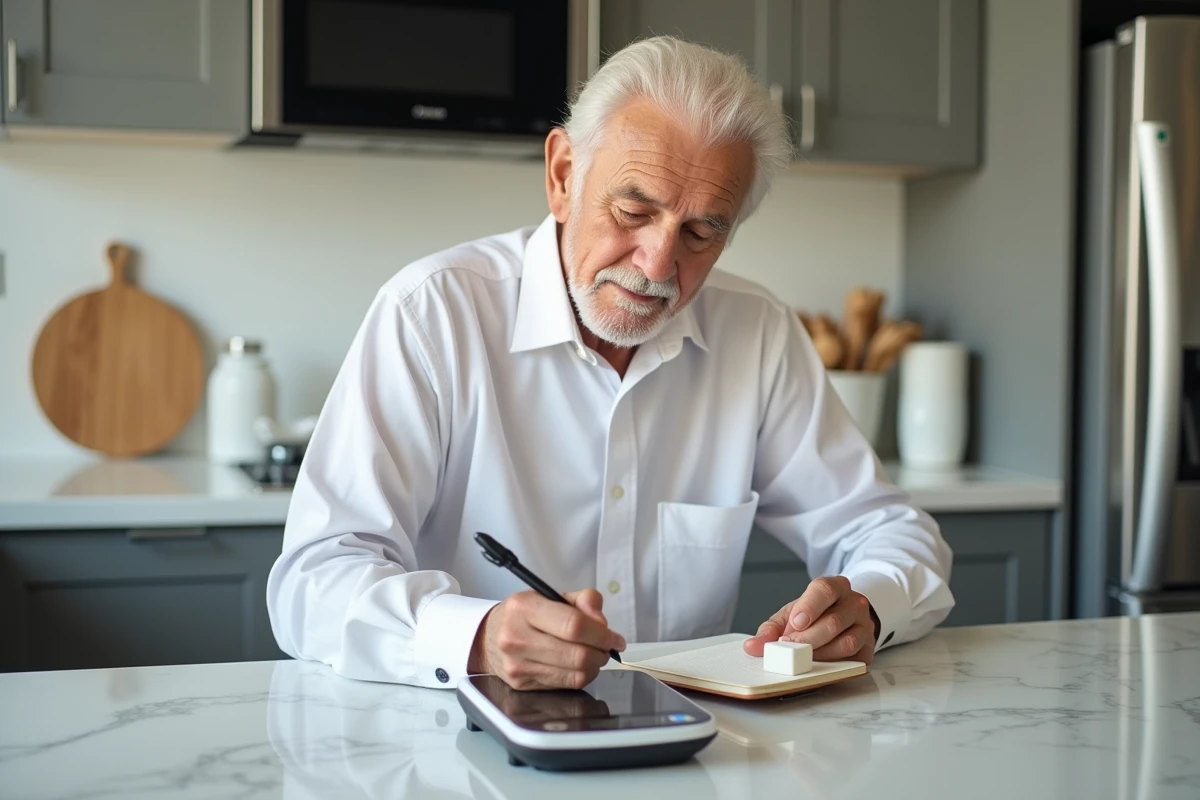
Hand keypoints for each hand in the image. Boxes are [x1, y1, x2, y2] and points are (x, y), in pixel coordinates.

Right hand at [467, 589, 625, 690]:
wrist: (489, 636)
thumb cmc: (524, 615)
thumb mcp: (552, 596)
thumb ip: (584, 601)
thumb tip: (602, 623)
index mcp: (525, 608)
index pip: (574, 625)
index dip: (602, 634)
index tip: (615, 638)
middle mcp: (517, 637)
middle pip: (576, 654)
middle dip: (601, 652)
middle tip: (607, 647)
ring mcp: (517, 664)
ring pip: (575, 673)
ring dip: (594, 665)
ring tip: (593, 654)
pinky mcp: (522, 684)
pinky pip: (566, 684)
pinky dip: (582, 676)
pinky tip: (579, 665)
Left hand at [742, 576, 878, 663]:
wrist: (845, 618)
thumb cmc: (816, 614)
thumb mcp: (791, 615)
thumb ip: (770, 630)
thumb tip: (753, 647)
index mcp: (834, 587)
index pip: (824, 590)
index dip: (809, 607)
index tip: (795, 623)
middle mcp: (854, 603)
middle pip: (834, 621)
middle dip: (808, 638)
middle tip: (790, 647)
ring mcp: (865, 625)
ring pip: (846, 642)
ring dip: (820, 653)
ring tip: (802, 657)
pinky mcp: (869, 648)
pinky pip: (854, 658)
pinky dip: (835, 664)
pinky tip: (820, 664)